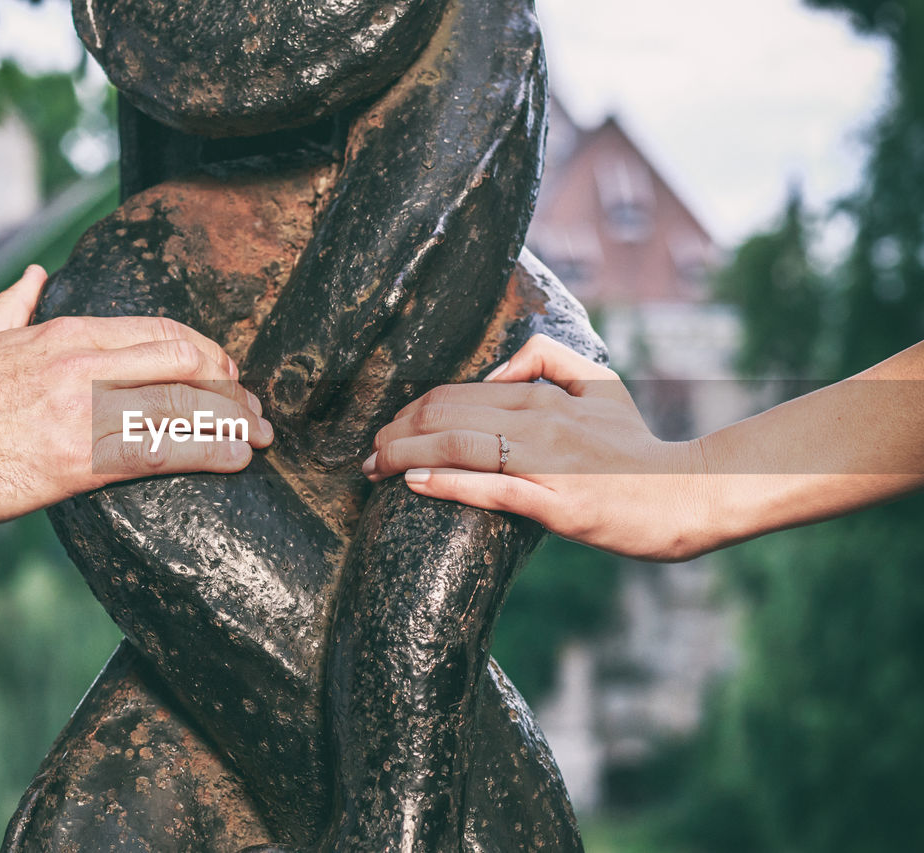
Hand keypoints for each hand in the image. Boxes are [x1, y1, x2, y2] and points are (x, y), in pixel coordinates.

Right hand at [0, 266, 272, 526]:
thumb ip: (15, 304)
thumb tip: (33, 272)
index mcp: (66, 330)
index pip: (161, 329)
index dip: (205, 351)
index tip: (225, 372)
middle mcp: (84, 362)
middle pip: (185, 360)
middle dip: (230, 384)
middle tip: (252, 408)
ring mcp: (83, 409)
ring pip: (182, 404)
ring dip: (233, 422)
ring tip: (259, 437)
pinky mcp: (78, 459)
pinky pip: (161, 451)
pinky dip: (209, 453)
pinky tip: (236, 459)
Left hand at [362, 334, 709, 560]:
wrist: (688, 494)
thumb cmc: (637, 446)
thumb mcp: (599, 383)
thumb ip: (547, 359)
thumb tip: (495, 366)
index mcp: (544, 395)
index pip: (457, 393)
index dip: (411, 410)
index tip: (388, 429)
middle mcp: (540, 422)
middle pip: (447, 416)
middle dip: (396, 433)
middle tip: (368, 453)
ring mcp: (547, 463)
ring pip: (459, 447)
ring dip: (405, 455)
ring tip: (374, 468)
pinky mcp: (557, 503)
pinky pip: (491, 488)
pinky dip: (446, 482)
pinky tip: (412, 483)